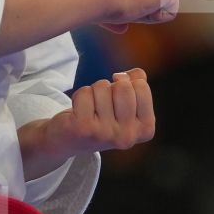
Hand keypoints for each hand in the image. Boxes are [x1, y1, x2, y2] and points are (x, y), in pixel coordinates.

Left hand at [20, 69, 157, 177]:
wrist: (68, 140)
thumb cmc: (101, 116)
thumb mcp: (125, 103)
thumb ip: (137, 85)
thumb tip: (138, 74)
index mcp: (145, 130)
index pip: (141, 85)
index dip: (127, 82)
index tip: (118, 96)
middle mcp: (128, 136)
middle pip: (123, 86)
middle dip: (110, 86)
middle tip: (102, 102)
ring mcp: (106, 134)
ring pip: (102, 87)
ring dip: (94, 91)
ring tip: (90, 108)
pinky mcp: (84, 128)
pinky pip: (85, 92)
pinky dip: (79, 95)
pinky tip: (78, 111)